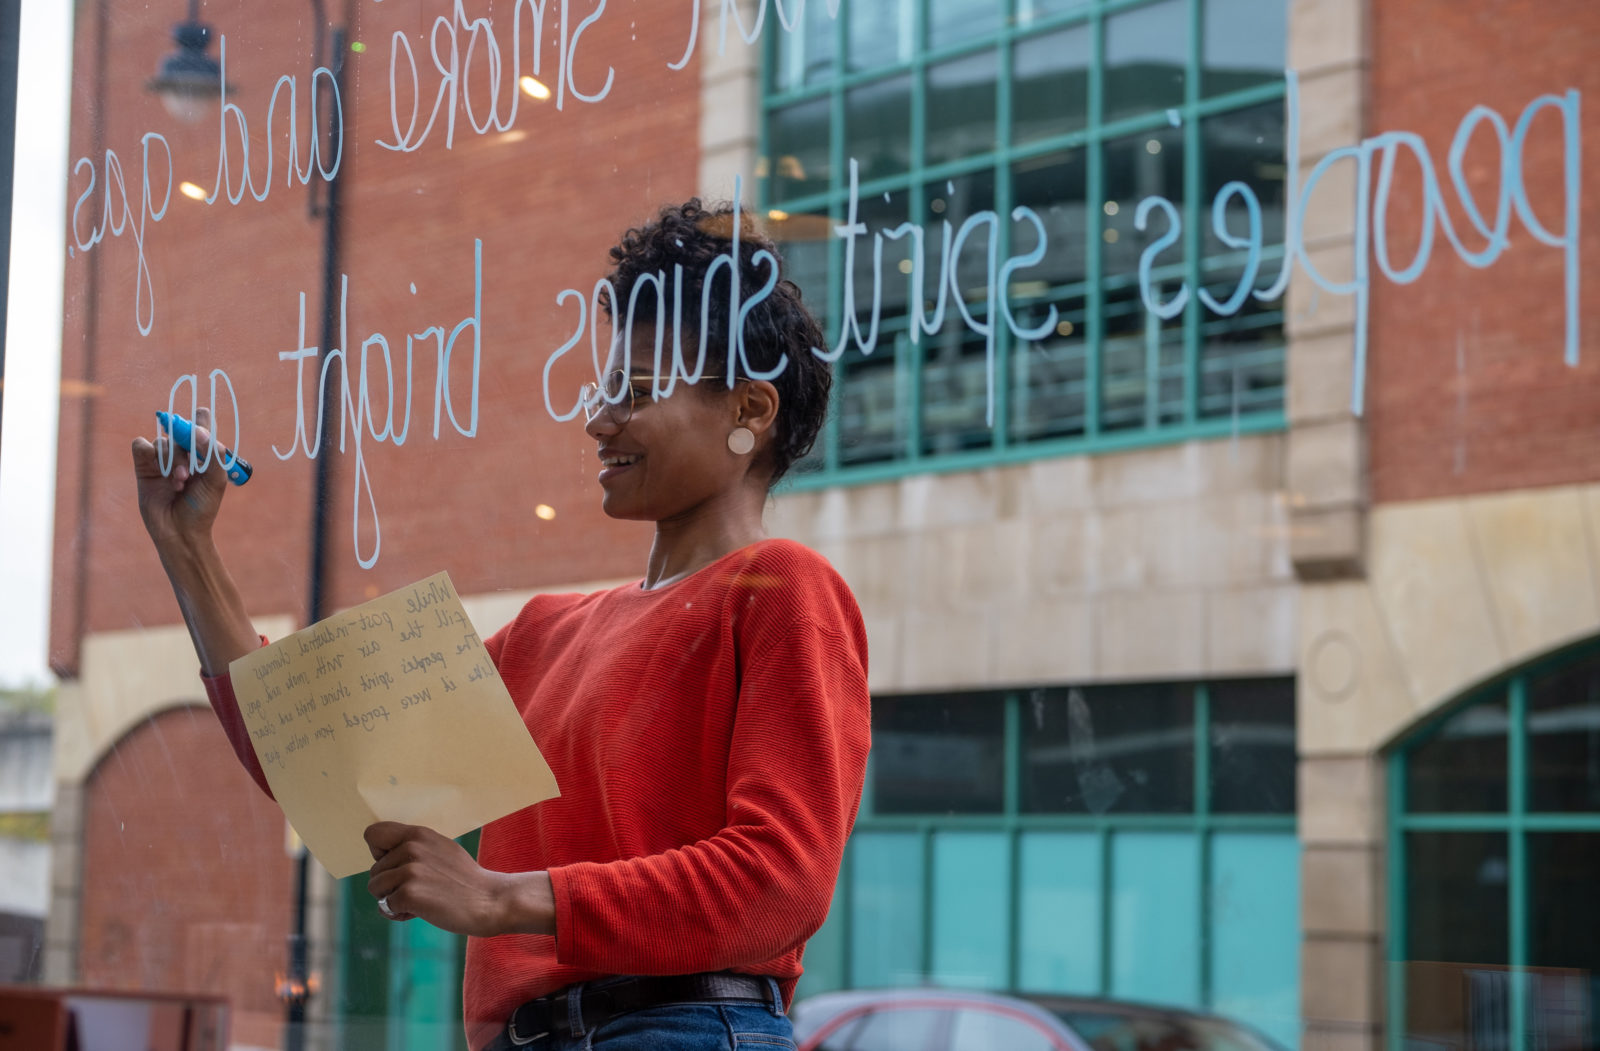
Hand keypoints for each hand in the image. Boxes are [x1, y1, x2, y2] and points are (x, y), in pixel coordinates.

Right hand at [131, 405, 228, 548]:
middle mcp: (183, 454)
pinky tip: (159, 471)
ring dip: (172, 459)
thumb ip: (212, 455)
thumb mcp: (215, 481)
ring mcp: (163, 461)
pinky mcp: (144, 468)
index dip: (201, 418)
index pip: (202, 427)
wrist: (180, 532)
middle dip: (186, 444)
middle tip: (192, 465)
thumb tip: (200, 430)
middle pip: (180, 431)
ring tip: (180, 482)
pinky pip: (140, 445)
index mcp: (203, 455)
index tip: (202, 414)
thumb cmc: (202, 508)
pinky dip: (148, 451)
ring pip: (163, 441)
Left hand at [364, 822, 555, 937]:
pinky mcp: (409, 893)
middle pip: (374, 871)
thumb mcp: (441, 849)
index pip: (373, 834)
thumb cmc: (465, 880)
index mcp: (418, 833)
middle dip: (390, 885)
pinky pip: (385, 907)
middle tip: (419, 890)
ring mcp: (410, 870)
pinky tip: (420, 912)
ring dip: (392, 900)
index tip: (398, 866)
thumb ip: (415, 847)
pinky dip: (399, 914)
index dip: (379, 854)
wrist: (490, 900)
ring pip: (375, 889)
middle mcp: (412, 847)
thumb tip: (383, 854)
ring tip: (419, 900)